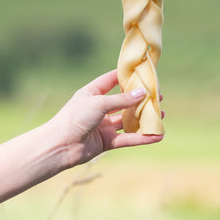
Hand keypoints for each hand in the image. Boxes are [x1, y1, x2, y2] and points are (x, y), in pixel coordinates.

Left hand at [49, 70, 163, 167]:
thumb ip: (122, 100)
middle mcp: (99, 108)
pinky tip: (157, 135)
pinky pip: (128, 138)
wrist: (59, 146)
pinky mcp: (106, 142)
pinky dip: (142, 137)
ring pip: (128, 120)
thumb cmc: (74, 118)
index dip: (127, 76)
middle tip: (158, 96)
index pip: (112, 80)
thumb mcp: (99, 103)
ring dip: (144, 118)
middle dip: (140, 99)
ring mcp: (103, 125)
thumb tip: (143, 92)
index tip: (143, 72)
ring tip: (161, 114)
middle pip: (124, 101)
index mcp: (93, 92)